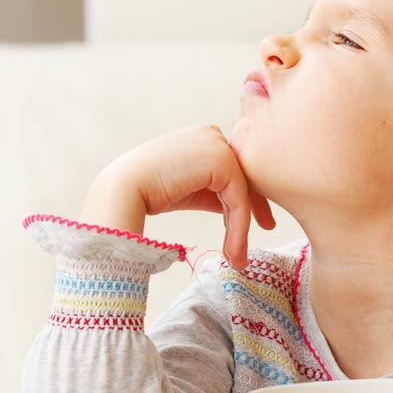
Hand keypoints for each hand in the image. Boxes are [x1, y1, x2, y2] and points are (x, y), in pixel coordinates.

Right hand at [91, 125, 274, 270]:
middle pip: (244, 177)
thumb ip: (216, 192)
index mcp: (204, 137)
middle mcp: (213, 134)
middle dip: (255, 208)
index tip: (261, 222)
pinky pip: (238, 199)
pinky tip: (233, 249)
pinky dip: (238, 227)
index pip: (234, 169)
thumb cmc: (150, 192)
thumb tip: (241, 212)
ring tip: (238, 258)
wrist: (124, 190)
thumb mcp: (191, 189)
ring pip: (243, 191)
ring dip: (242, 228)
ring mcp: (217, 144)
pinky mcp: (221, 161)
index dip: (248, 197)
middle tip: (268, 231)